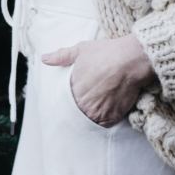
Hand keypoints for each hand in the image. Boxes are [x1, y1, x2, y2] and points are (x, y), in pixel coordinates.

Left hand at [41, 33, 156, 126]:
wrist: (130, 61)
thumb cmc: (106, 53)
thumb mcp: (81, 50)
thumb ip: (61, 56)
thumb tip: (44, 59)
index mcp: (72, 90)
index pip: (66, 102)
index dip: (73, 99)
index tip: (80, 95)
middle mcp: (83, 104)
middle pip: (79, 112)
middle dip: (84, 107)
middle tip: (92, 100)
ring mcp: (98, 112)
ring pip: (91, 119)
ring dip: (95, 115)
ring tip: (101, 105)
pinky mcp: (112, 117)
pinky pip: (106, 124)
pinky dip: (108, 119)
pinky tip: (111, 109)